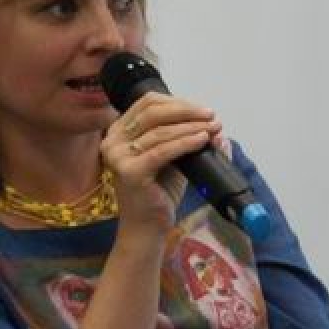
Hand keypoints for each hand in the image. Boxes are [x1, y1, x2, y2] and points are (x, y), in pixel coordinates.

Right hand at [102, 91, 222, 234]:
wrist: (147, 226)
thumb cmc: (158, 192)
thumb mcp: (175, 158)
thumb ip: (188, 139)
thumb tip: (215, 126)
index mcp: (119, 132)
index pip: (147, 103)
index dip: (177, 102)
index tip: (202, 110)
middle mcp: (112, 140)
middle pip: (152, 112)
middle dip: (186, 111)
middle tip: (211, 116)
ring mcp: (117, 156)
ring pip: (160, 131)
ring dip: (191, 127)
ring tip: (213, 129)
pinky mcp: (129, 171)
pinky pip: (162, 151)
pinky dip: (185, 143)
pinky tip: (202, 140)